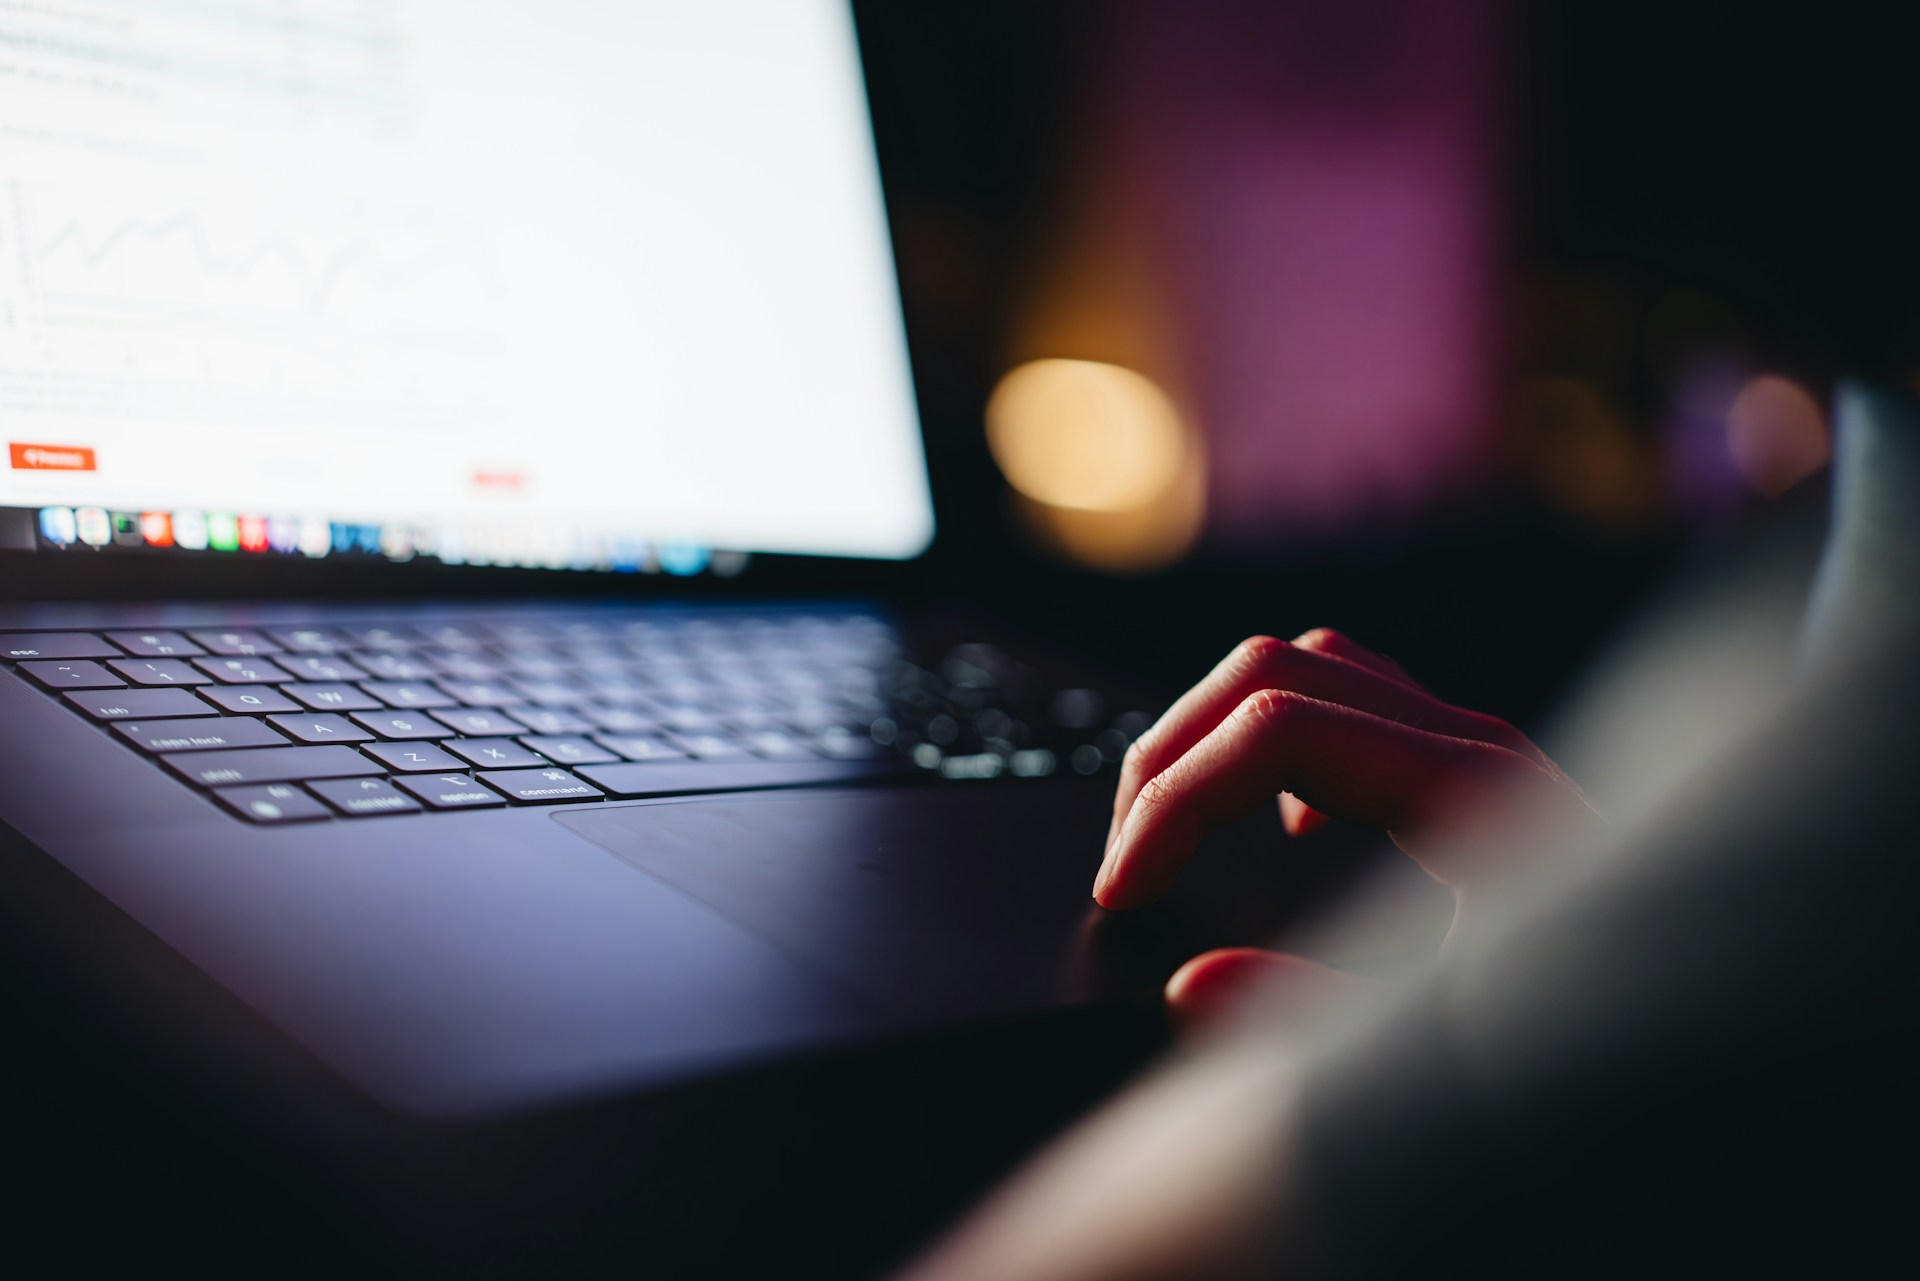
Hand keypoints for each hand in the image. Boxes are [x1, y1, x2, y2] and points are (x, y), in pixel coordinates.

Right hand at [1094, 629, 1596, 1023]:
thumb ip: (1316, 1013)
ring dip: (1213, 729)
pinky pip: (1350, 693)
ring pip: (1304, 663)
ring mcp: (1470, 740)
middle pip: (1270, 669)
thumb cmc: (1618, 1022)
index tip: (1125, 892)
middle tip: (1122, 859)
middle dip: (1170, 755)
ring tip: (1172, 824)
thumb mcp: (1465, 1033)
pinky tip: (1287, 823)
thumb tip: (1188, 984)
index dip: (1174, 803)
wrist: (1729, 1003)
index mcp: (1468, 785)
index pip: (1274, 733)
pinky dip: (1280, 732)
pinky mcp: (1468, 762)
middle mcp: (1468, 739)